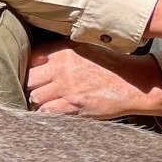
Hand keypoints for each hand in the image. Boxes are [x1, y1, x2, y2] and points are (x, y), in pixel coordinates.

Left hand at [25, 41, 161, 118]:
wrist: (133, 82)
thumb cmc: (108, 65)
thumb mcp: (84, 48)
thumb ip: (60, 51)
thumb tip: (36, 58)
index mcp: (65, 51)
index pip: (31, 58)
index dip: (29, 67)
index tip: (33, 74)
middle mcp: (63, 68)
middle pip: (29, 78)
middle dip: (30, 85)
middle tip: (35, 90)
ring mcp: (68, 89)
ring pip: (34, 97)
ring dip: (37, 101)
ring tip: (44, 102)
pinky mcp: (74, 106)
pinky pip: (47, 112)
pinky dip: (46, 113)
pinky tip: (52, 111)